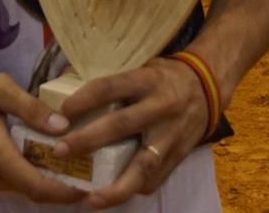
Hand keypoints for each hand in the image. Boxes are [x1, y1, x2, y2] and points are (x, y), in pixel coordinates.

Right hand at [0, 66, 84, 204]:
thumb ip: (32, 109)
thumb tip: (64, 127)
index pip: (36, 186)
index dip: (64, 192)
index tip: (86, 189)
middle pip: (28, 190)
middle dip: (55, 183)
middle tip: (78, 167)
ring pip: (14, 187)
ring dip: (36, 178)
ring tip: (57, 158)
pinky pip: (0, 183)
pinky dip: (18, 174)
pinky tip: (28, 156)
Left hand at [54, 57, 207, 208]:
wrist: (208, 87)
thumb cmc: (164, 77)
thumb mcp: (142, 68)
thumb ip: (114, 84)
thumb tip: (69, 92)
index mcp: (147, 80)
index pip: (110, 87)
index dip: (84, 99)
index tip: (62, 112)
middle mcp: (160, 107)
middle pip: (120, 125)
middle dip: (88, 140)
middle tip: (60, 150)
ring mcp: (171, 134)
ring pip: (144, 164)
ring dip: (116, 185)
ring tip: (92, 199)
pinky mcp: (179, 155)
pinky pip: (156, 178)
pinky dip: (134, 188)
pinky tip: (114, 194)